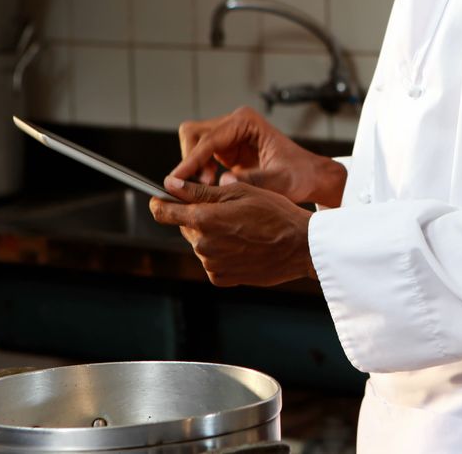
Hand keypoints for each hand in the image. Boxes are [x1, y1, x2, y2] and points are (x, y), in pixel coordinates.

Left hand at [149, 175, 315, 286]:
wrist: (301, 246)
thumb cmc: (276, 213)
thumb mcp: (240, 192)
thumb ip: (200, 191)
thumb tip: (170, 185)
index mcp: (204, 218)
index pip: (162, 212)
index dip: (160, 202)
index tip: (163, 198)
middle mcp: (202, 244)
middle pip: (185, 226)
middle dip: (198, 217)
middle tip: (229, 211)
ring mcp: (211, 263)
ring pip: (200, 243)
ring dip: (212, 235)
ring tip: (243, 229)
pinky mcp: (222, 278)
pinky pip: (212, 261)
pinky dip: (222, 253)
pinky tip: (244, 245)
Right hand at [173, 106, 346, 207]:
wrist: (309, 177)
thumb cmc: (299, 175)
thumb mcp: (280, 181)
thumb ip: (253, 180)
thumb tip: (222, 181)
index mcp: (246, 121)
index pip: (209, 138)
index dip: (191, 160)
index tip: (177, 180)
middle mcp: (234, 123)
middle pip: (193, 134)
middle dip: (190, 161)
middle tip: (197, 188)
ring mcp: (228, 135)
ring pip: (193, 145)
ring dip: (192, 168)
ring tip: (204, 191)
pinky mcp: (225, 150)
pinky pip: (200, 157)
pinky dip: (198, 173)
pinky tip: (208, 190)